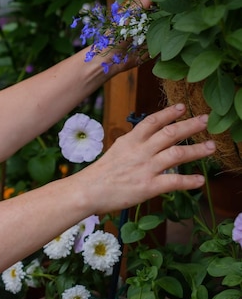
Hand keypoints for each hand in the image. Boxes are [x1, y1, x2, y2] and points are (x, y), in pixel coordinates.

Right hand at [77, 103, 214, 214]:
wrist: (87, 191)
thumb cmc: (98, 175)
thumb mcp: (115, 152)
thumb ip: (132, 145)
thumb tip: (145, 141)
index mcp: (130, 141)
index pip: (152, 121)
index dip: (169, 113)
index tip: (182, 107)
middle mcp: (140, 151)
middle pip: (170, 133)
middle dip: (190, 126)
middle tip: (205, 120)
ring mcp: (145, 168)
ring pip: (177, 154)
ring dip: (196, 150)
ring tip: (211, 147)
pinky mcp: (148, 186)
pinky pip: (174, 181)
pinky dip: (189, 181)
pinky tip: (200, 180)